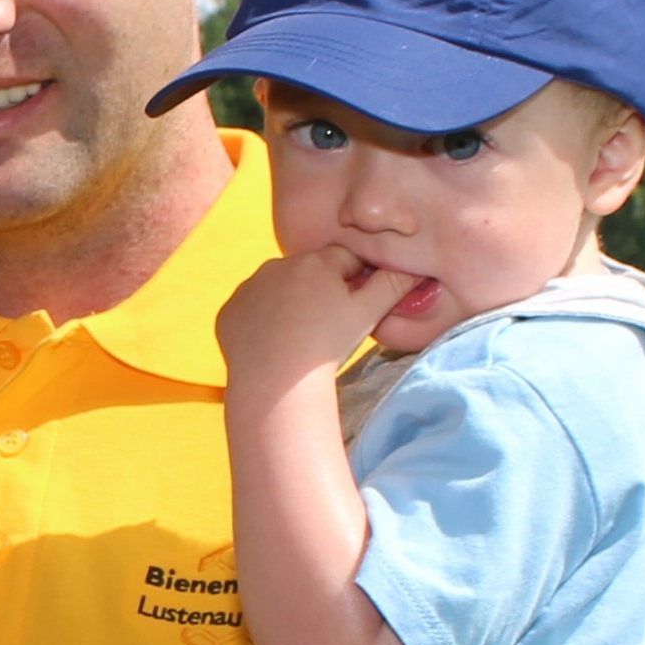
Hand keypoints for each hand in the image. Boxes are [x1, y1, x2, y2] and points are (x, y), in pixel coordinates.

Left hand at [216, 247, 416, 392]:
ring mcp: (249, 287)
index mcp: (316, 262)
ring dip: (288, 303)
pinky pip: (250, 311)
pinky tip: (271, 345)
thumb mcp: (368, 315)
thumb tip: (415, 267)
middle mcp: (278, 265)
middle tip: (326, 327)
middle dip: (319, 290)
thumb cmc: (327, 348)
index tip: (353, 307)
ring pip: (276, 289)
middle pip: (308, 272)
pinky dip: (260, 322)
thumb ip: (393, 285)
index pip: (344, 259)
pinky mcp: (229, 311)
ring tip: (298, 338)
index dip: (353, 281)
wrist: (276, 384)